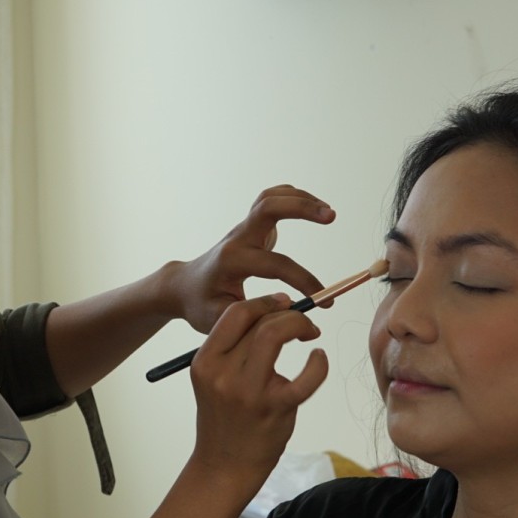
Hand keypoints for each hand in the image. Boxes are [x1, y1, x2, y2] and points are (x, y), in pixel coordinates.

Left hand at [169, 185, 334, 333]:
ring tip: (329, 213)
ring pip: (270, 198)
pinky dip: (293, 198)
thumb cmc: (202, 304)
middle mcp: (238, 238)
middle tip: (332, 216)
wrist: (186, 286)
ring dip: (300, 199)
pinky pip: (271, 201)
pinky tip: (314, 207)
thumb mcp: (219, 319)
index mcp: (232, 261)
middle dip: (301, 208)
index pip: (275, 264)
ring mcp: (244, 229)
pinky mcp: (251, 227)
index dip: (304, 281)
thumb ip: (253, 316)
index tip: (325, 301)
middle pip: (267, 207)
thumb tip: (290, 311)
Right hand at [188, 293, 328, 476]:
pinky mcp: (275, 409)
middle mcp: (223, 373)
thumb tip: (274, 312)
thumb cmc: (224, 419)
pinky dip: (319, 363)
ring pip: (275, 335)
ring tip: (309, 333)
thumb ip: (234, 349)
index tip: (283, 303)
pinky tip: (318, 359)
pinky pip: (306, 377)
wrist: (224, 467)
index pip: (235, 314)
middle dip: (287, 312)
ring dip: (299, 325)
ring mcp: (248, 391)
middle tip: (302, 321)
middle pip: (259, 320)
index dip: (264, 302)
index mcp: (205, 362)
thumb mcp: (214, 380)